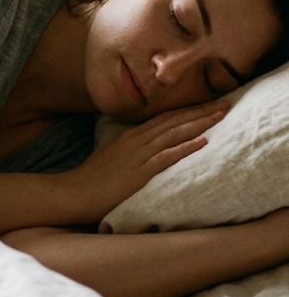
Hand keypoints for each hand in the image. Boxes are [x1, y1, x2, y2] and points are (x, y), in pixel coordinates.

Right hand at [60, 99, 229, 224]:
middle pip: (174, 120)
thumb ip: (128, 151)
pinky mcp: (138, 172)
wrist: (72, 192)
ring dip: (199, 123)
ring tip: (220, 116)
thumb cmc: (90, 179)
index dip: (188, 110)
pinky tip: (203, 142)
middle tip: (225, 103)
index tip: (208, 104)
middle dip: (201, 111)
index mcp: (130, 136)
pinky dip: (185, 147)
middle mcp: (136, 140)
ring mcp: (137, 155)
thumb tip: (143, 149)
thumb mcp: (111, 157)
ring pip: (174, 133)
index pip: (165, 117)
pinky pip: (166, 157)